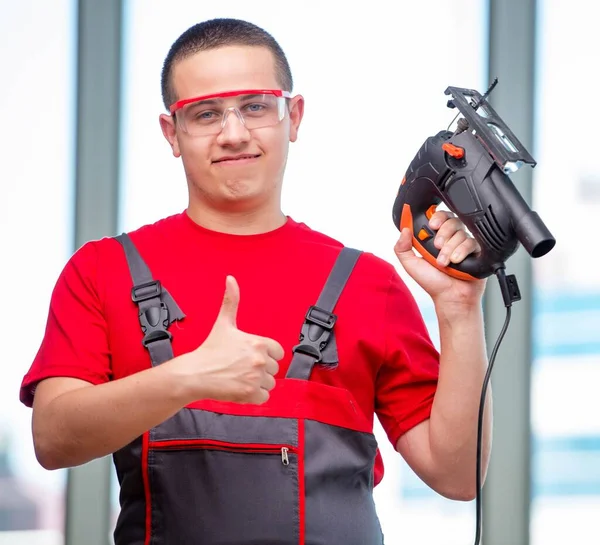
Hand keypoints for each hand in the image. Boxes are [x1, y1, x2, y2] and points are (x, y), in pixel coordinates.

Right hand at [180, 276, 283, 403]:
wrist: (195, 373)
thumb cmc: (210, 349)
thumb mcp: (224, 323)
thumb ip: (231, 300)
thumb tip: (231, 279)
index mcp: (259, 342)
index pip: (278, 352)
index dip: (266, 355)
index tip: (251, 356)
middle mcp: (260, 360)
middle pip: (273, 369)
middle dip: (260, 370)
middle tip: (241, 367)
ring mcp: (256, 378)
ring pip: (269, 384)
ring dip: (258, 383)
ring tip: (240, 378)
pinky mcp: (250, 394)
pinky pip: (264, 397)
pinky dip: (254, 396)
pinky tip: (241, 389)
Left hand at [394, 210, 485, 308]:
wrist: (451, 297)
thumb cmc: (433, 283)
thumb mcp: (411, 265)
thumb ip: (402, 248)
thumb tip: (404, 230)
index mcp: (435, 238)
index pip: (439, 217)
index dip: (437, 217)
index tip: (432, 225)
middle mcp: (451, 239)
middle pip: (452, 220)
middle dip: (443, 232)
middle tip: (437, 246)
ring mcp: (464, 244)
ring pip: (461, 232)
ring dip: (450, 248)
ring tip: (444, 263)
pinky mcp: (476, 251)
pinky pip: (472, 242)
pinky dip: (462, 251)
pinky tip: (456, 261)